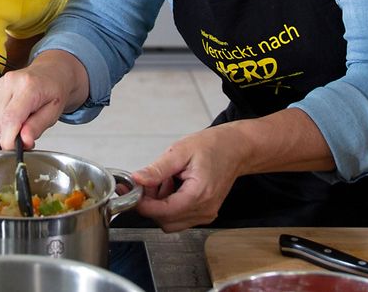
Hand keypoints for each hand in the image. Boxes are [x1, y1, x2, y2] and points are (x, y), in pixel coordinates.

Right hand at [0, 50, 86, 150]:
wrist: (50, 72)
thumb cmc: (54, 90)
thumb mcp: (54, 112)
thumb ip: (38, 126)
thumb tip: (24, 141)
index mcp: (29, 86)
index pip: (11, 117)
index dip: (9, 138)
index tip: (14, 148)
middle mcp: (10, 83)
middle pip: (1, 122)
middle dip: (12, 134)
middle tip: (28, 132)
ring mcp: (0, 84)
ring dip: (7, 127)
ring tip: (24, 118)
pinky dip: (3, 120)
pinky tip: (16, 112)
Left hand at [131, 125, 245, 231]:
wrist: (235, 148)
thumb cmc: (213, 146)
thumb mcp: (180, 151)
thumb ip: (158, 169)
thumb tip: (138, 179)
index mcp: (199, 194)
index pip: (163, 212)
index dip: (143, 204)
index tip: (132, 192)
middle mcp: (205, 209)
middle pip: (165, 221)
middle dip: (151, 204)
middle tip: (149, 182)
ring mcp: (206, 214)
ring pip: (171, 222)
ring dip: (160, 205)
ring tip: (164, 181)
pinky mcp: (205, 213)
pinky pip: (180, 218)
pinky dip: (170, 206)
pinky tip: (173, 187)